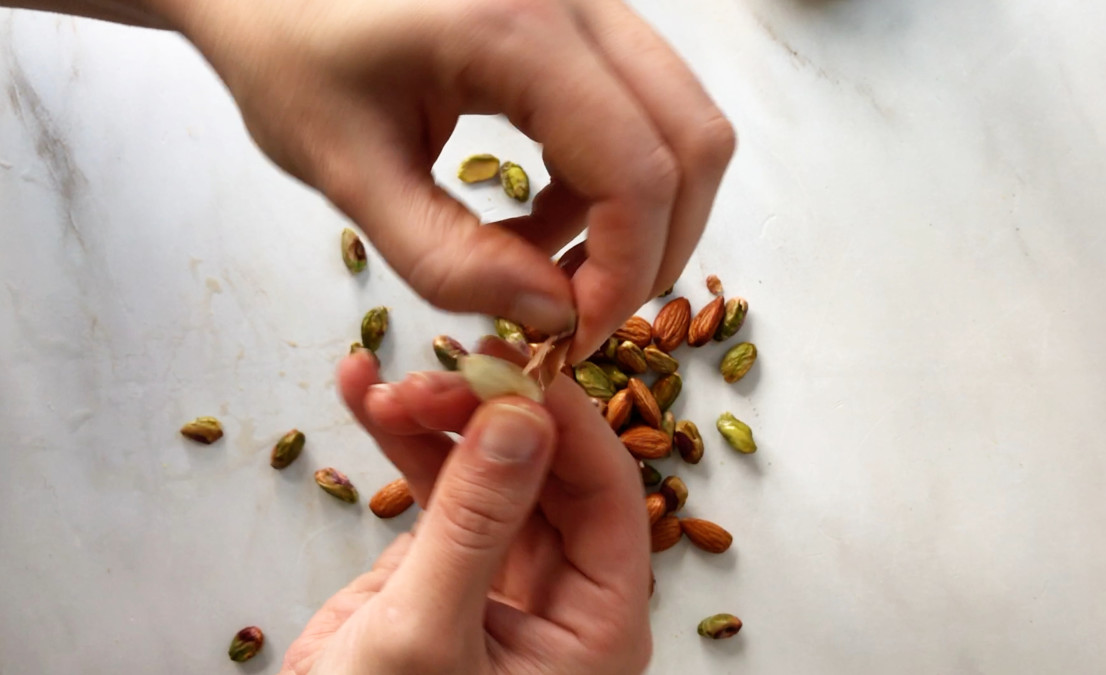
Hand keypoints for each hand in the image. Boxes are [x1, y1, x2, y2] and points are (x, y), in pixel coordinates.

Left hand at [169, 0, 734, 358]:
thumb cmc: (291, 59)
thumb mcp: (352, 174)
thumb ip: (448, 260)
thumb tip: (553, 314)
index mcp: (513, 26)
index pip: (637, 169)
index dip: (625, 273)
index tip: (572, 337)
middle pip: (694, 142)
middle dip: (655, 250)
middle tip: (579, 312)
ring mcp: (593, 1)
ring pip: (684, 125)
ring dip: (641, 217)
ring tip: (545, 263)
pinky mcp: (588, 22)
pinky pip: (647, 112)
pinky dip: (617, 185)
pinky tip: (543, 216)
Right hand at [281, 342, 651, 673]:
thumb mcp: (430, 637)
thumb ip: (475, 523)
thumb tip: (521, 417)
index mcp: (597, 622)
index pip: (608, 492)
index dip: (564, 422)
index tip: (510, 366)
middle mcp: (560, 589)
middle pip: (547, 466)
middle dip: (490, 410)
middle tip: (434, 375)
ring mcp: (500, 568)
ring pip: (488, 464)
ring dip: (437, 415)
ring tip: (383, 383)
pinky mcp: (443, 561)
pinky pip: (435, 482)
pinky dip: (399, 438)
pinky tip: (361, 393)